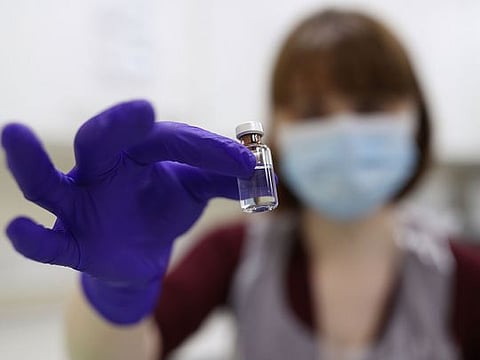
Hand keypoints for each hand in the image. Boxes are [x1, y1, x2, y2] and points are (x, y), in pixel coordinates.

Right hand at [1, 100, 254, 323]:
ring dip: (30, 163)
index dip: (206, 151)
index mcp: (133, 153)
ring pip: (48, 183)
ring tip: (12, 132)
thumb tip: (262, 171)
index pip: (166, 141)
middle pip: (98, 141)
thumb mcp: (195, 191)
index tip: (245, 164)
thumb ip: (223, 179)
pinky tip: (18, 229)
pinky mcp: (73, 244)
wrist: (141, 254)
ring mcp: (79, 207)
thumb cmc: (162, 210)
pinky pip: (49, 243)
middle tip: (142, 111)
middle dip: (116, 126)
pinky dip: (33, 239)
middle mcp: (99, 172)